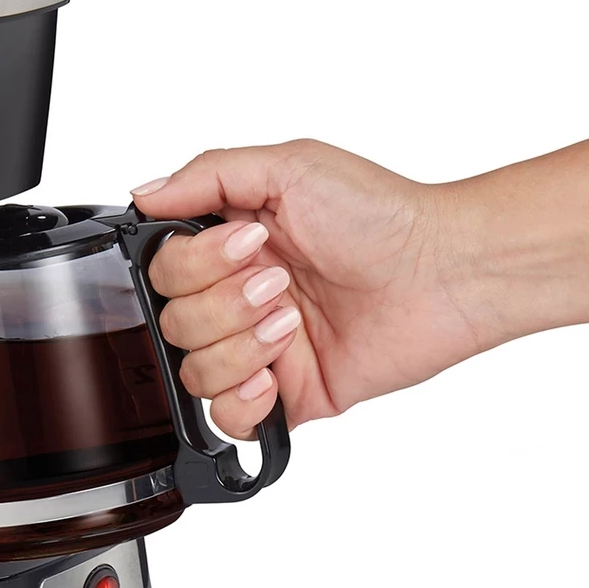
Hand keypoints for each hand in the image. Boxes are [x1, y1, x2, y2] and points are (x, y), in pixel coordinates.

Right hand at [132, 141, 479, 437]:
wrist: (445, 272)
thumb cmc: (381, 215)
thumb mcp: (290, 166)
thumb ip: (208, 175)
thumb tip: (144, 192)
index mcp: (228, 245)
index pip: (162, 270)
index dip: (194, 265)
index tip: (249, 245)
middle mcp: (236, 297)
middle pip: (171, 323)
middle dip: (225, 304)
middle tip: (281, 283)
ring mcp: (258, 349)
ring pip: (193, 371)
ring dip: (240, 347)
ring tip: (292, 323)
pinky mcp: (287, 394)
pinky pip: (227, 420)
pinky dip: (242, 402)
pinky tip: (275, 375)